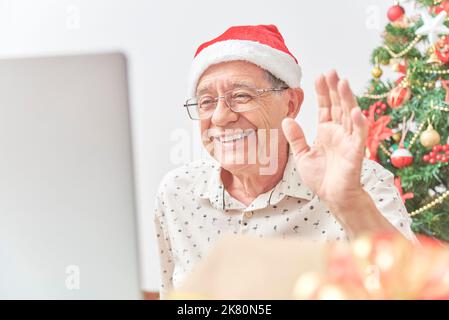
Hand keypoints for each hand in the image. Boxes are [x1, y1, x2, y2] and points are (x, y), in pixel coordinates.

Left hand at [281, 70, 367, 209]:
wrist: (332, 197)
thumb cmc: (320, 178)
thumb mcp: (302, 155)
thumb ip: (296, 138)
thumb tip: (286, 119)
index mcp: (326, 131)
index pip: (325, 107)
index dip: (323, 92)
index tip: (319, 76)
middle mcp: (338, 132)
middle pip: (338, 105)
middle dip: (335, 89)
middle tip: (332, 71)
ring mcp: (348, 140)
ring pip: (350, 114)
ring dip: (347, 99)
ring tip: (343, 82)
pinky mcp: (356, 151)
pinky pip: (359, 135)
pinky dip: (358, 123)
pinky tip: (354, 111)